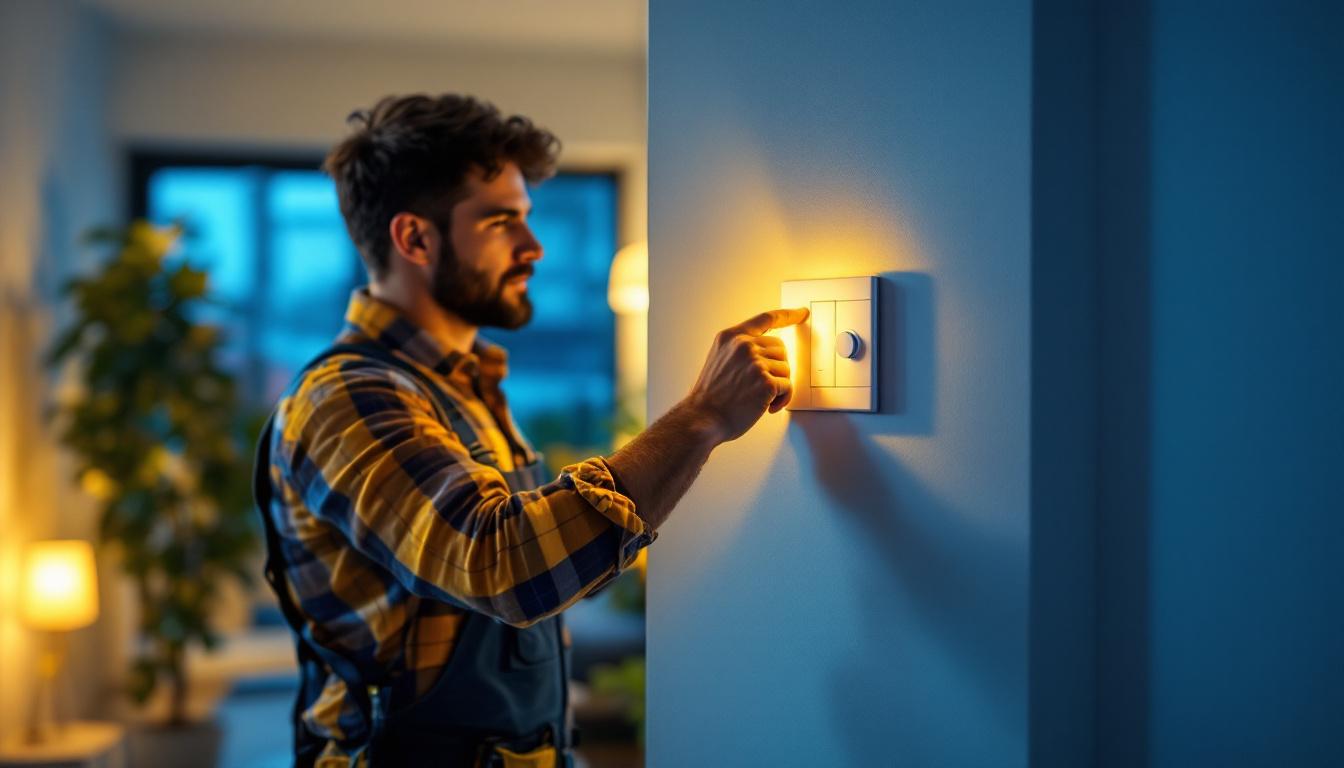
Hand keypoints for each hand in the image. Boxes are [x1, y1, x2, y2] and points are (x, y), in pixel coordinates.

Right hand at [685, 307, 809, 442]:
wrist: (703, 419)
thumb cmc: (711, 397)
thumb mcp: (719, 360)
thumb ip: (740, 350)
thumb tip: (768, 354)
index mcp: (731, 337)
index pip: (765, 319)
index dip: (787, 315)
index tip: (801, 313)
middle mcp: (744, 346)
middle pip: (781, 348)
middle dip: (776, 367)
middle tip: (761, 385)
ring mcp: (755, 362)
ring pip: (786, 369)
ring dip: (778, 385)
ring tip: (759, 397)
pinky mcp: (766, 381)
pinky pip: (788, 386)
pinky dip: (782, 399)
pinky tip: (766, 406)